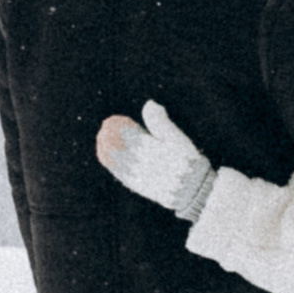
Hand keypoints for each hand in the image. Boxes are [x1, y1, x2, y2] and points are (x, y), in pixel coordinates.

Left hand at [98, 101, 215, 222]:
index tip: (112, 120)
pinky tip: (107, 159)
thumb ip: (160, 121)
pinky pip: (118, 173)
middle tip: (104, 128)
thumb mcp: (176, 137)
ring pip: (114, 161)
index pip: (124, 134)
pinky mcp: (137, 186)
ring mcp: (135, 175)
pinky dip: (110, 164)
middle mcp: (138, 162)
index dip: (116, 126)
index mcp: (147, 148)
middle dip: (107, 136)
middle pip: (115, 147)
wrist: (191, 189)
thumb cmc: (186, 159)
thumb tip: (149, 103)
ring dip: (105, 149)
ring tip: (101, 141)